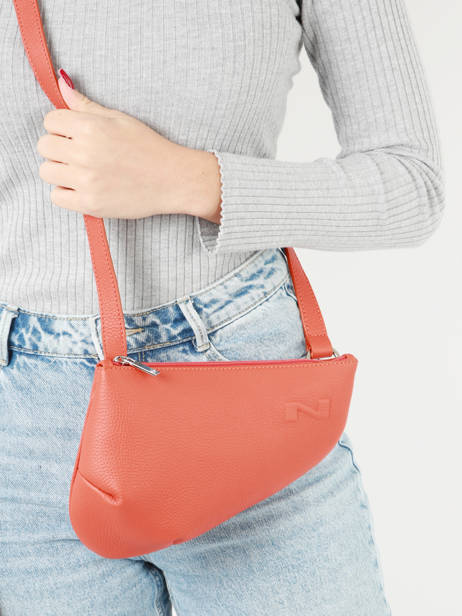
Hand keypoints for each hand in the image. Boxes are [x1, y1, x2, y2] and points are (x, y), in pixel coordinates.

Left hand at [36, 69, 221, 220]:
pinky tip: (82, 188)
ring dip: (59, 171)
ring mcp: (87, 181)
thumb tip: (61, 84)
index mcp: (90, 127)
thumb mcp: (119, 119)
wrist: (174, 180)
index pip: (50, 121)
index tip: (75, 135)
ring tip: (80, 172)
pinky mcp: (91, 204)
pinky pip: (56, 197)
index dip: (61, 127)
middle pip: (44, 146)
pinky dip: (65, 193)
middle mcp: (85, 153)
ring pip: (46, 172)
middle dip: (58, 147)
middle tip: (79, 154)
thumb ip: (86, 105)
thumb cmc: (149, 147)